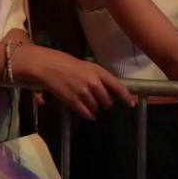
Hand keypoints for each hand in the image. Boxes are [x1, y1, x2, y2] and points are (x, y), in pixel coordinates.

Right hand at [12, 44, 134, 119]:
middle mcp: (93, 82)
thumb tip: (110, 92)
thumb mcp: (86, 66)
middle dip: (106, 104)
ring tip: (89, 104)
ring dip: (96, 109)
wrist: (47, 66)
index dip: (126, 97)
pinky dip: (89, 115)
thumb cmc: (66, 63)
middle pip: (108, 101)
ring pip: (97, 108)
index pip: (118, 86)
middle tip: (100, 102)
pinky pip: (86, 112)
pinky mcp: (73, 100)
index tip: (131, 104)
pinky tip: (88, 114)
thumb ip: (98, 78)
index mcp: (98, 71)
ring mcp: (83, 92)